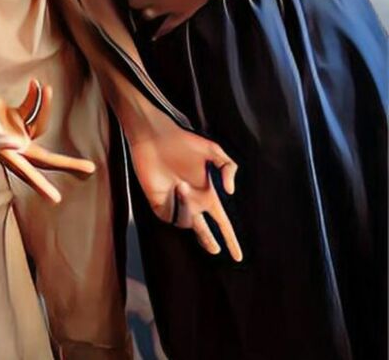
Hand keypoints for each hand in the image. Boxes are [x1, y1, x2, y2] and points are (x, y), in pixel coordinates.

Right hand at [0, 78, 95, 202]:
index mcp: (6, 152)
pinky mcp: (15, 119)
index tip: (56, 200)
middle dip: (67, 163)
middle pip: (45, 158)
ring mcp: (15, 133)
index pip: (28, 172)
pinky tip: (35, 83)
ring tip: (46, 88)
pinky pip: (33, 110)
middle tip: (90, 169)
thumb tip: (18, 144)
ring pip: (40, 124)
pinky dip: (36, 97)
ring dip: (45, 105)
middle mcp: (14, 146)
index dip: (41, 186)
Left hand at [126, 108, 241, 261]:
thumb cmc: (183, 141)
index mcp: (207, 194)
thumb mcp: (213, 150)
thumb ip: (229, 167)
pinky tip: (175, 188)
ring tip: (181, 184)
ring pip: (188, 223)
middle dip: (209, 241)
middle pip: (204, 232)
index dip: (230, 239)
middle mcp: (193, 202)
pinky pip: (171, 216)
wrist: (155, 137)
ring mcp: (176, 204)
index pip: (221, 222)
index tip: (238, 256)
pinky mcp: (158, 203)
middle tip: (215, 249)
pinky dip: (176, 206)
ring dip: (188, 207)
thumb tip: (230, 192)